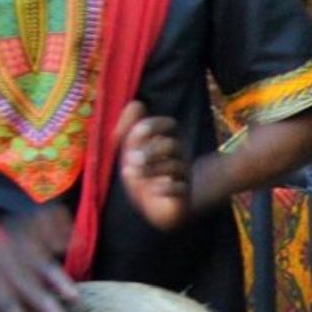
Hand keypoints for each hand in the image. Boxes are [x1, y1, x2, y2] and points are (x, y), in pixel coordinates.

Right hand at [0, 212, 79, 311]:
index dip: (60, 282)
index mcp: (24, 255)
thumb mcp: (24, 232)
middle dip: (47, 307)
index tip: (75, 297)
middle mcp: (9, 268)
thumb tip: (82, 237)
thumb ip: (53, 236)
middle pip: (30, 288)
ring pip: (7, 303)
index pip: (46, 268)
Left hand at [114, 104, 197, 230]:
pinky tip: (153, 188)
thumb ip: (129, 129)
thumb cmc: (146, 175)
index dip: (155, 125)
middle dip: (152, 149)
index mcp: (166, 143)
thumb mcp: (133, 151)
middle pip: (172, 146)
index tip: (138, 130)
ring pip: (176, 167)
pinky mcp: (182, 197)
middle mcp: (177, 158)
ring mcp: (182, 177)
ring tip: (135, 172)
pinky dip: (167, 188)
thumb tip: (135, 103)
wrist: (160, 208)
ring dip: (154, 168)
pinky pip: (180, 189)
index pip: (169, 126)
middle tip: (131, 157)